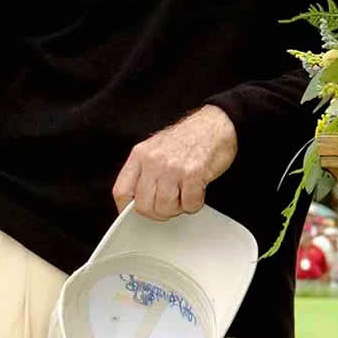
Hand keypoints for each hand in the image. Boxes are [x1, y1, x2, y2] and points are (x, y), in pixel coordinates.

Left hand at [112, 106, 237, 219]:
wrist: (216, 124)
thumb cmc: (188, 139)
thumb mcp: (156, 149)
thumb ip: (143, 172)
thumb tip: (137, 200)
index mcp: (140, 155)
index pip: (121, 191)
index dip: (128, 208)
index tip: (137, 212)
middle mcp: (153, 161)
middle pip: (143, 205)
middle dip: (158, 212)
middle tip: (169, 206)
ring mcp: (173, 167)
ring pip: (165, 208)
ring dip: (178, 208)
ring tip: (184, 196)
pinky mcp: (193, 173)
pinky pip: (189, 204)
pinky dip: (195, 203)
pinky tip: (197, 191)